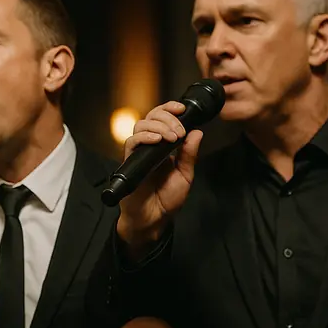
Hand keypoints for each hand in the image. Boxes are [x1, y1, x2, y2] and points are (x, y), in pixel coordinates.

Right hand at [115, 102, 201, 259]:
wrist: (154, 219)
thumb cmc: (167, 200)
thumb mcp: (186, 175)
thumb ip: (190, 154)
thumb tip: (197, 132)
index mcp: (163, 146)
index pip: (162, 119)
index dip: (170, 109)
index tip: (182, 109)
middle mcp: (149, 146)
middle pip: (151, 117)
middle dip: (167, 117)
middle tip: (179, 131)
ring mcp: (138, 153)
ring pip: (141, 126)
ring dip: (159, 126)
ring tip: (172, 138)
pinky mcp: (129, 162)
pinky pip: (132, 142)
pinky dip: (145, 137)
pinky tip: (157, 141)